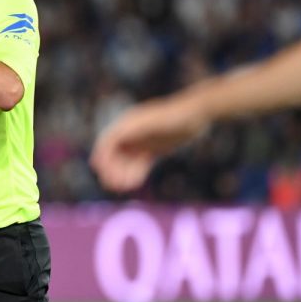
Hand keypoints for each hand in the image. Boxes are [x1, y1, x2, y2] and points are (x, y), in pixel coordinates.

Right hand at [90, 96, 208, 191]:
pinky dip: (135, 174)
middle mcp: (131, 133)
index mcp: (127, 124)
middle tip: (115, 185)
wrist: (198, 114)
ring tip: (124, 187)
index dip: (102, 157)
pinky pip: (138, 164)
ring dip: (122, 174)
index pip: (107, 142)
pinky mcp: (152, 149)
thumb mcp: (154, 122)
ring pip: (125, 161)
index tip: (103, 172)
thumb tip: (115, 135)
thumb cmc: (175, 116)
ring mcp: (142, 142)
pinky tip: (135, 183)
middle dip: (112, 169)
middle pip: (113, 154)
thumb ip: (135, 128)